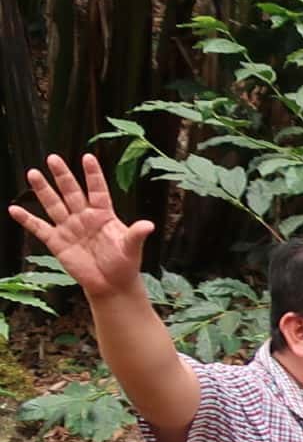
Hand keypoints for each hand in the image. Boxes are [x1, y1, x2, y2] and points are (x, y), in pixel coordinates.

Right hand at [11, 154, 152, 298]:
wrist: (111, 284)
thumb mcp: (131, 248)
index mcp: (103, 215)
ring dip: (43, 190)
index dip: (93, 175)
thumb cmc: (124, 264)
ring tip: (33, 173)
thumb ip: (136, 234)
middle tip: (53, 158)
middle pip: (71, 192)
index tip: (87, 157)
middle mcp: (84, 217)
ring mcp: (69, 228)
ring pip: (53, 204)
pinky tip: (14, 210)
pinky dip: (26, 220)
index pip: (97, 190)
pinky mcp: (57, 242)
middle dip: (63, 176)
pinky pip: (39, 228)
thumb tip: (149, 225)